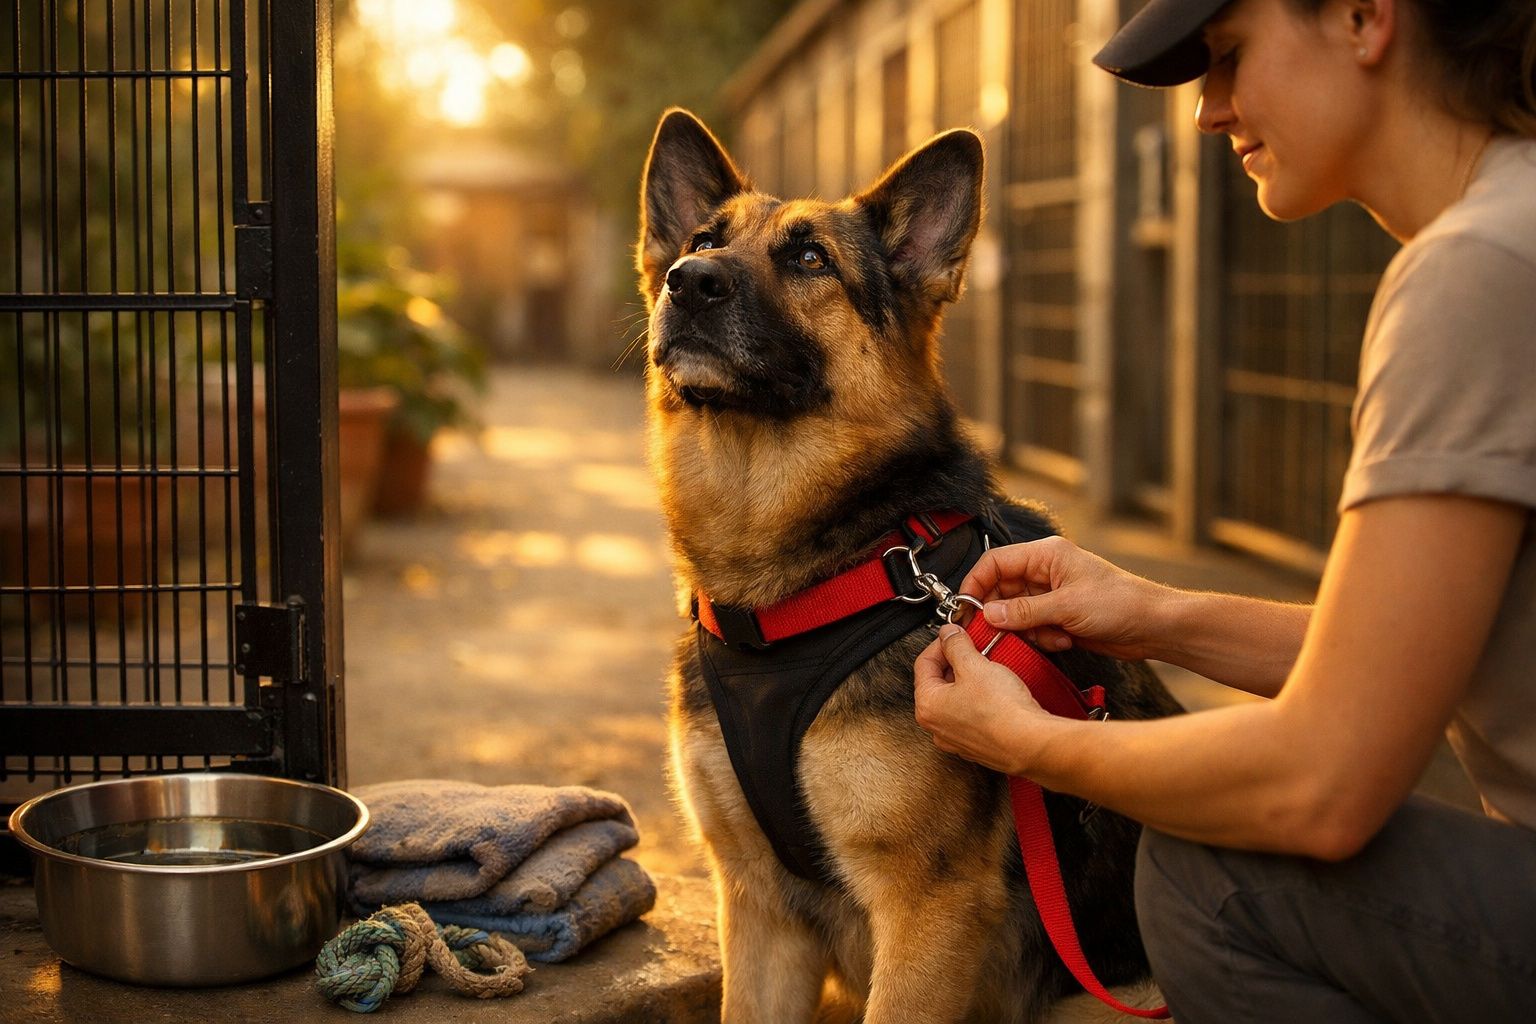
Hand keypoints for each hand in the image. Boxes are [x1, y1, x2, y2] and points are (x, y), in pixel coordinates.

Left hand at [913, 624, 1056, 775]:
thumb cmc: (1001, 713)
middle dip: (957, 662)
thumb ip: (956, 645)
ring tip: (988, 668)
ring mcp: (956, 739)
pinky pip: (973, 715)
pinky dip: (981, 700)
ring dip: (970, 680)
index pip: (924, 663)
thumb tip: (949, 635)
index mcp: (927, 706)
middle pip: (939, 682)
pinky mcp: (977, 745)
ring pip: (957, 699)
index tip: (956, 635)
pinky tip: (996, 692)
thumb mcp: (975, 665)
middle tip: (974, 650)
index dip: (942, 644)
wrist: (1030, 743)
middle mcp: (937, 727)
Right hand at [960, 536, 1167, 661]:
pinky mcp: (1058, 616)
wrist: (1153, 627)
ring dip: (1027, 630)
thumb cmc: (1123, 603)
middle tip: (998, 632)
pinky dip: (1042, 638)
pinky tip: (1063, 640)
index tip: (967, 608)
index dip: (976, 584)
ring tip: (1051, 635)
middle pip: (1002, 590)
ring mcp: (1051, 595)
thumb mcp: (1067, 606)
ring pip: (1015, 613)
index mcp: (1046, 555)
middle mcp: (1045, 572)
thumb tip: (989, 614)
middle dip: (1002, 614)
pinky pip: (1032, 628)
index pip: (995, 562)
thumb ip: (1023, 611)